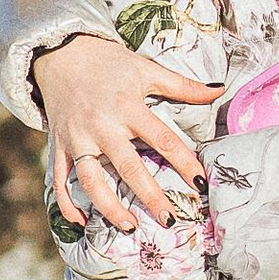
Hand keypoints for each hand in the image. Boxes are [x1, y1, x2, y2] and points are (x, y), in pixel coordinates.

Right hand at [30, 32, 219, 229]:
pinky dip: (68, 202)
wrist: (60, 52)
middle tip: (169, 220)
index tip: (199, 183)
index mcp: (127, 106)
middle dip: (150, 195)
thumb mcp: (147, 69)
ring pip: (91, 180)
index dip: (182, 162)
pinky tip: (82, 222)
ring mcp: (77, 138)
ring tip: (130, 227)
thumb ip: (183, 86)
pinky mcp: (59, 146)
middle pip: (128, 166)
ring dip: (109, 207)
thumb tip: (219, 91)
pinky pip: (60, 180)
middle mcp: (102, 125)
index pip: (162, 139)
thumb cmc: (109, 62)